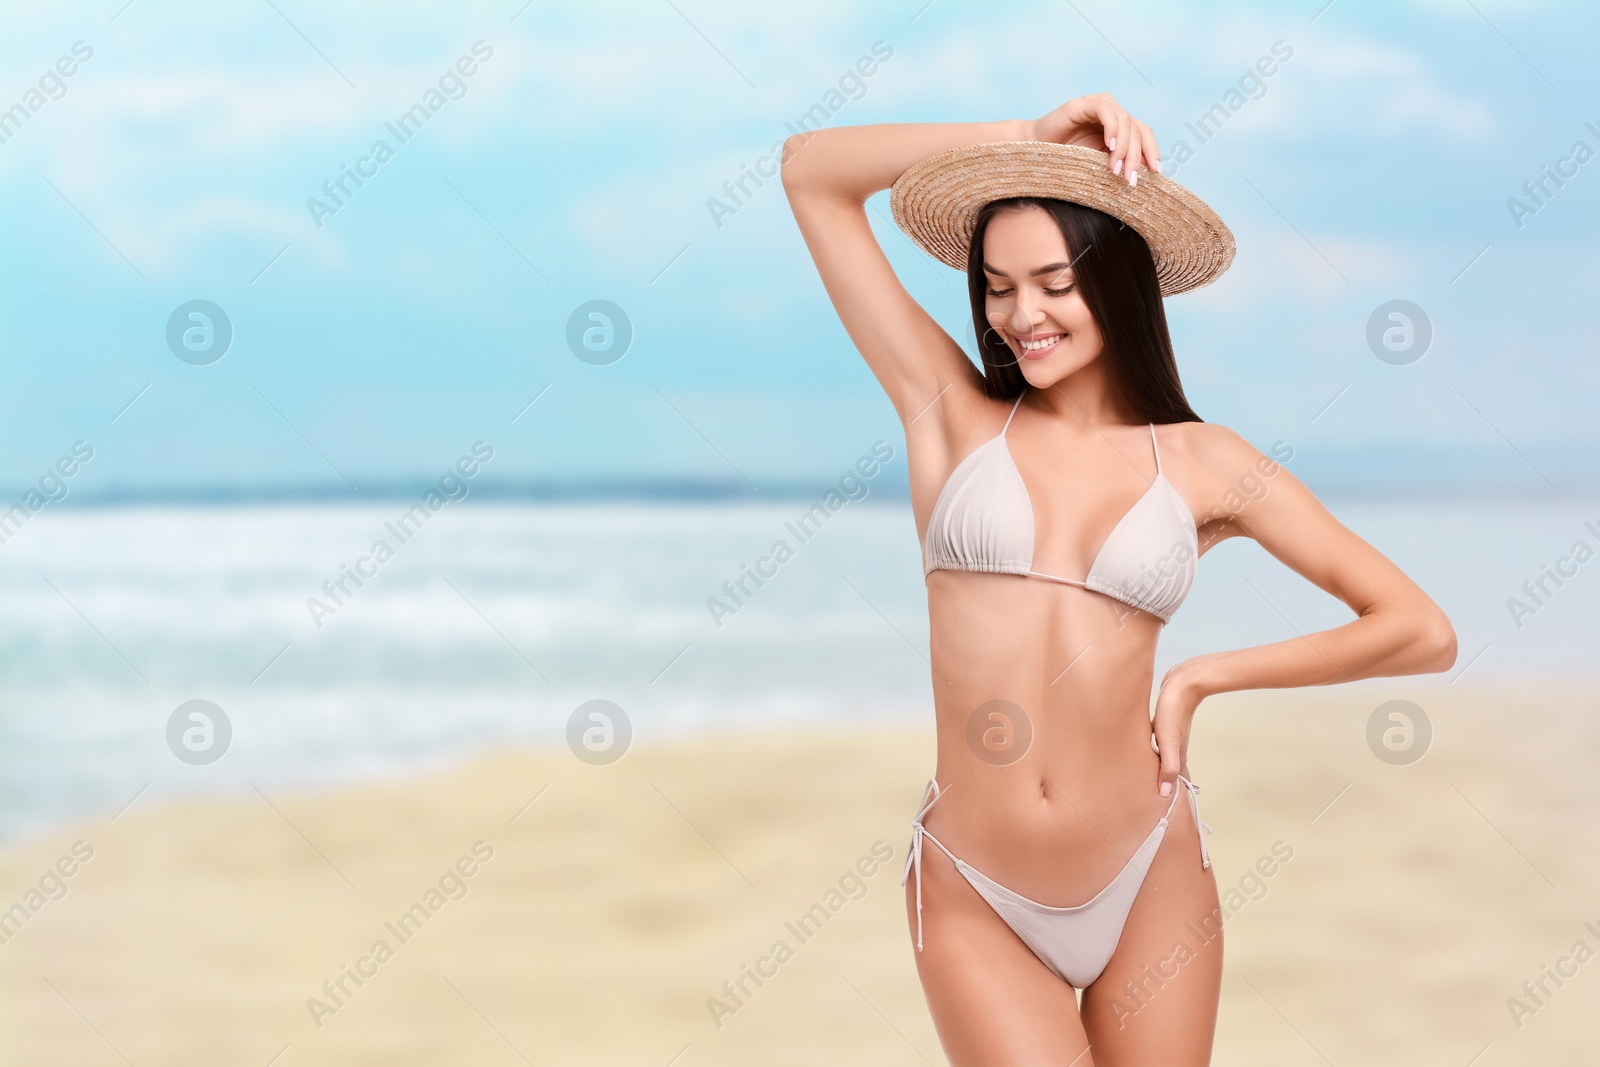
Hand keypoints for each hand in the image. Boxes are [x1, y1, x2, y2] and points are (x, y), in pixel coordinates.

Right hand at [1027, 92, 1159, 185]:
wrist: (1032, 153)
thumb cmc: (1063, 162)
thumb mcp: (1097, 166)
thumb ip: (1118, 165)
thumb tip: (1144, 179)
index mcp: (1119, 126)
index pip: (1144, 134)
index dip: (1152, 152)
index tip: (1157, 173)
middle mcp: (1112, 112)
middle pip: (1137, 130)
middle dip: (1137, 157)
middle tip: (1131, 180)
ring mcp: (1098, 105)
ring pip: (1125, 121)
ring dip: (1124, 148)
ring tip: (1116, 169)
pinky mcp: (1083, 104)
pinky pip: (1106, 111)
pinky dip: (1112, 128)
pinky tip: (1109, 146)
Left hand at [1150, 657, 1210, 796]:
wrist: (1183, 682)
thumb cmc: (1174, 710)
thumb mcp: (1167, 740)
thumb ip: (1167, 766)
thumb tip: (1165, 793)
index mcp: (1177, 757)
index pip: (1175, 784)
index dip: (1171, 799)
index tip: (1163, 815)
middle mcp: (1174, 750)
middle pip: (1168, 775)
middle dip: (1161, 788)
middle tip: (1148, 806)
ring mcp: (1169, 739)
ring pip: (1162, 761)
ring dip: (1155, 772)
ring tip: (1142, 786)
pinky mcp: (1163, 727)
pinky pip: (1157, 747)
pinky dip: (1152, 756)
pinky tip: (1143, 755)